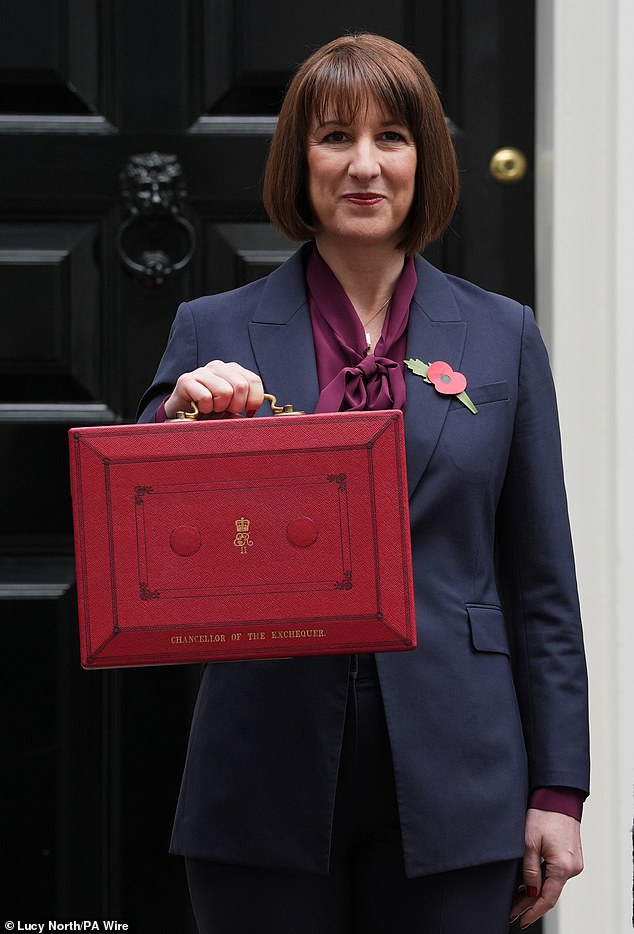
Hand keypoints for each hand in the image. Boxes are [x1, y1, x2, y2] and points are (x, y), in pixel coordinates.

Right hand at [164, 361, 263, 418]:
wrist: (183, 414)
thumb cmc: (211, 411)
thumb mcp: (232, 408)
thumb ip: (245, 406)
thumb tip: (253, 412)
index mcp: (233, 370)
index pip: (253, 380)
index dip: (254, 400)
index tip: (247, 412)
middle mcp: (218, 366)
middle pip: (241, 386)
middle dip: (236, 406)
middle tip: (225, 411)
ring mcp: (202, 371)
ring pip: (225, 391)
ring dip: (219, 407)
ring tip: (212, 408)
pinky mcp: (186, 380)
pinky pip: (206, 397)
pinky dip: (205, 408)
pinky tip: (200, 408)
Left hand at [510, 809, 583, 928]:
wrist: (558, 796)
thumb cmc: (544, 814)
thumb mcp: (529, 842)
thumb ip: (530, 870)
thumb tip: (530, 891)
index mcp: (563, 866)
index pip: (547, 898)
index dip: (532, 911)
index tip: (520, 919)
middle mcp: (572, 867)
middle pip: (550, 893)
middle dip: (531, 904)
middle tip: (514, 912)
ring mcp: (574, 862)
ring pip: (553, 884)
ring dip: (536, 891)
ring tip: (518, 899)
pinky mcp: (572, 856)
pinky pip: (557, 873)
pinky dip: (544, 880)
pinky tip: (531, 883)